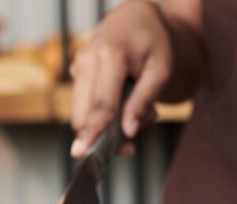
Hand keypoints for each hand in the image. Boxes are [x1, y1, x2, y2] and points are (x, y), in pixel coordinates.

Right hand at [70, 0, 172, 156]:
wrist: (134, 19)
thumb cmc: (153, 43)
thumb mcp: (161, 70)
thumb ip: (143, 101)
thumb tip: (128, 131)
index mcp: (111, 56)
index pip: (101, 104)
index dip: (93, 131)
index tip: (81, 152)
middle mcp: (87, 61)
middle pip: (83, 114)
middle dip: (102, 137)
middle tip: (131, 145)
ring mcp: (78, 67)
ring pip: (80, 114)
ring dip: (104, 127)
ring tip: (134, 115)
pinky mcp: (76, 74)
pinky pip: (83, 106)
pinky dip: (100, 116)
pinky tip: (122, 105)